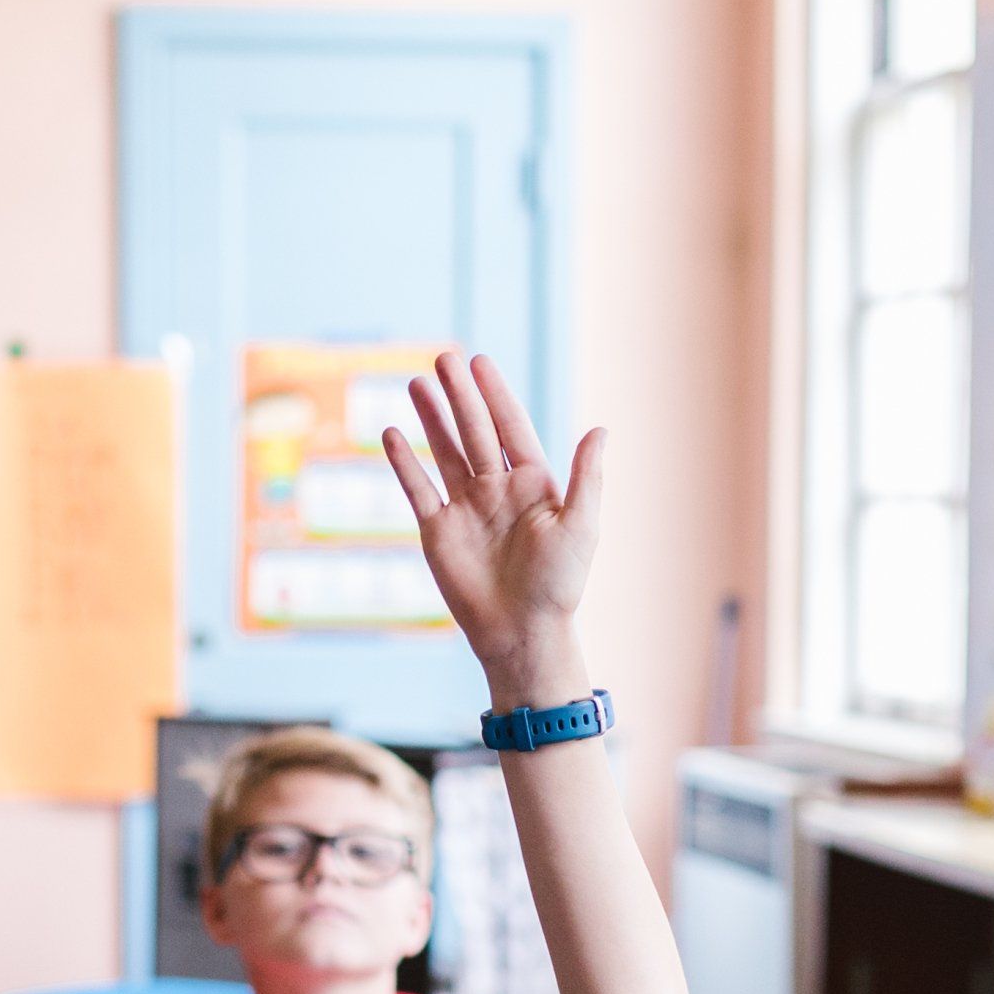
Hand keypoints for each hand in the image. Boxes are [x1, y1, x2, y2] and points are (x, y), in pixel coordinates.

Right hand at [383, 352, 603, 701]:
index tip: (479, 362)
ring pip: (445, 452)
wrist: (522, 635)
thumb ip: (587, 478)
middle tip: (443, 358)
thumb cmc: (558, 586)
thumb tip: (601, 429)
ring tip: (416, 382)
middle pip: (475, 431)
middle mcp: (497, 490)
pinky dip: (404, 463)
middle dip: (460, 396)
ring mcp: (466, 509)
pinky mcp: (438, 532)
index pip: (511, 428)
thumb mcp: (581, 528)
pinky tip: (392, 433)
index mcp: (533, 485)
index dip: (495, 395)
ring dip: (431, 419)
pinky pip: (418, 489)